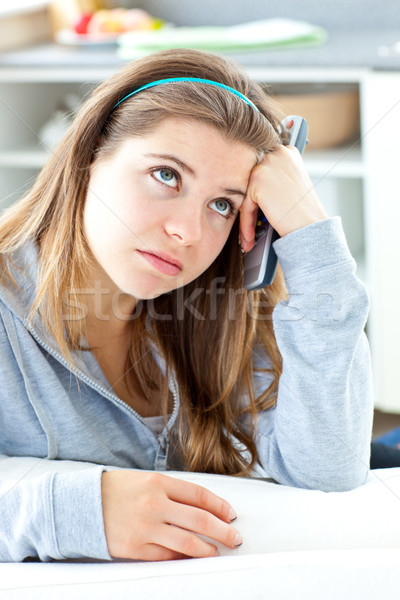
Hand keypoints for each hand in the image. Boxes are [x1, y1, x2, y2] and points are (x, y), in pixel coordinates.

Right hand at [101, 470, 240, 560]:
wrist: (81, 505)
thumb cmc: (116, 490)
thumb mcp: (145, 480)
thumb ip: (172, 492)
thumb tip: (203, 508)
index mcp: (158, 483)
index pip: (199, 495)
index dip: (219, 506)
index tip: (231, 515)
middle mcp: (154, 504)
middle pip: (199, 520)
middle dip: (222, 531)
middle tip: (235, 537)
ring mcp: (145, 528)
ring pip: (187, 543)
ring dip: (208, 550)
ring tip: (218, 552)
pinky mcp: (135, 548)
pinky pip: (167, 557)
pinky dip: (183, 559)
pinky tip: (192, 558)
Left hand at [239, 145, 327, 251]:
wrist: (310, 224)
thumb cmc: (304, 209)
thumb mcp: (293, 182)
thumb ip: (276, 176)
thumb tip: (258, 182)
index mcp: (287, 152)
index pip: (264, 169)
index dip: (259, 188)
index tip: (256, 203)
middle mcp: (277, 153)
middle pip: (253, 180)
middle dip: (251, 201)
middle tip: (250, 220)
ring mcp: (266, 164)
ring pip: (247, 193)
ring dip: (248, 214)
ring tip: (250, 233)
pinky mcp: (257, 179)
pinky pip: (245, 204)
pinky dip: (246, 222)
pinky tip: (249, 236)